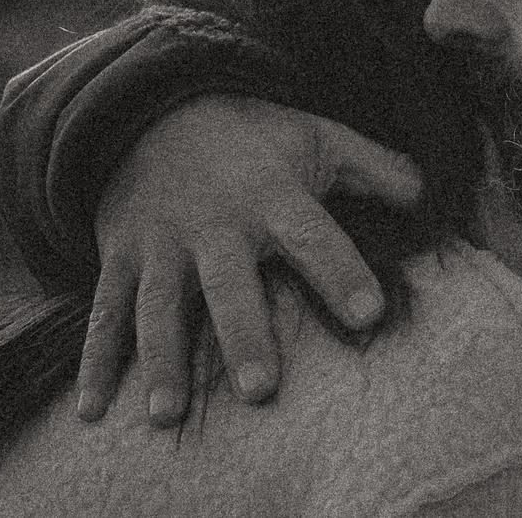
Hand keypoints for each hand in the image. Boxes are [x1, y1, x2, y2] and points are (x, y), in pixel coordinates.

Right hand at [75, 94, 423, 426]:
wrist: (154, 108)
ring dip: (161, 360)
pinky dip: (94, 361)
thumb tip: (430, 195)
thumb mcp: (315, 138)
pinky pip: (104, 312)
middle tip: (261, 390)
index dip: (341, 271)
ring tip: (169, 413)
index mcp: (271, 195)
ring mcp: (162, 243)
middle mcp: (215, 223)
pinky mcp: (120, 257)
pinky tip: (91, 411)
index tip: (370, 313)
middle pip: (229, 284)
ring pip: (159, 307)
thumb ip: (374, 168)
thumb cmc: (253, 139)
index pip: (314, 235)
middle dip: (243, 335)